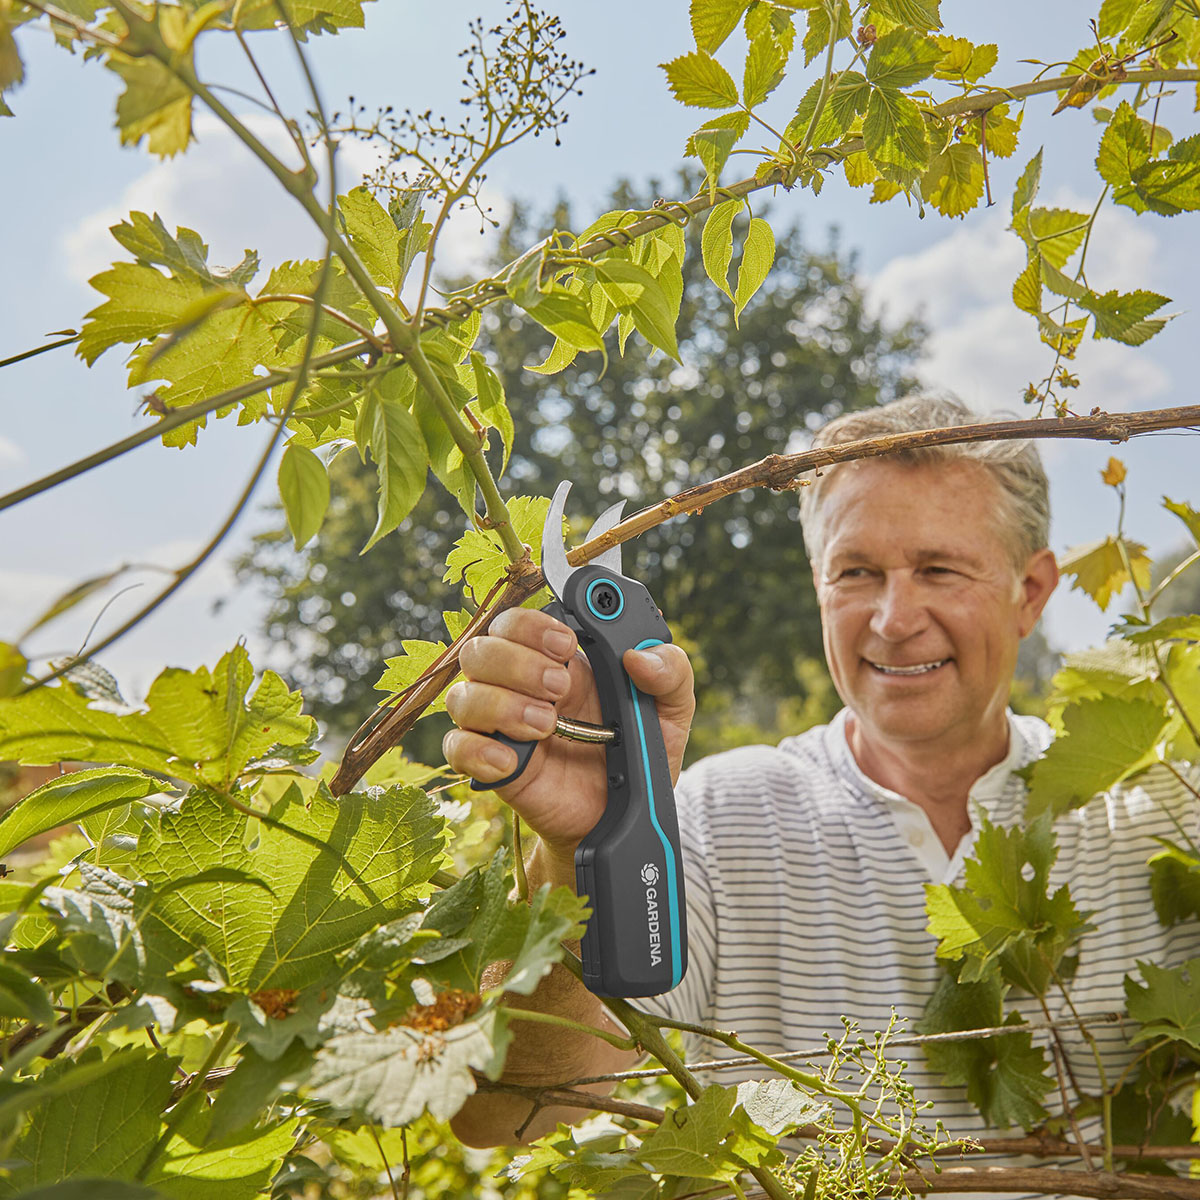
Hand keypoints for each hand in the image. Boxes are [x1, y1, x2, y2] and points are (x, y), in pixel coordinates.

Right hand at [443, 606, 694, 863]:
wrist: (626, 816)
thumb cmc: (640, 753)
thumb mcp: (671, 710)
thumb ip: (671, 672)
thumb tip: (639, 657)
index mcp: (560, 661)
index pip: (519, 621)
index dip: (532, 625)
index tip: (566, 644)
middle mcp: (521, 685)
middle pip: (481, 649)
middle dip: (517, 662)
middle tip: (560, 688)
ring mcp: (503, 725)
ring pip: (462, 695)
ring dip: (500, 704)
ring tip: (546, 725)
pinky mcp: (493, 765)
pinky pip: (456, 747)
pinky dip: (477, 750)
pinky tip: (511, 761)